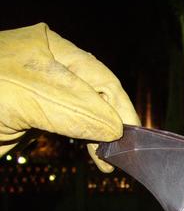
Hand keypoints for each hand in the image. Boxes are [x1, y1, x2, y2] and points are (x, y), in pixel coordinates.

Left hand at [0, 23, 139, 171]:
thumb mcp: (25, 97)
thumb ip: (73, 110)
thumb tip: (116, 127)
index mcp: (49, 49)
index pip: (99, 77)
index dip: (119, 108)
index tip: (130, 137)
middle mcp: (48, 66)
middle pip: (96, 95)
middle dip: (112, 124)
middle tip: (122, 154)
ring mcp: (40, 91)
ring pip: (85, 113)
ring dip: (100, 137)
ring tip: (108, 161)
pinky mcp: (31, 114)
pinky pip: (69, 125)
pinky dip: (84, 141)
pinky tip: (93, 154)